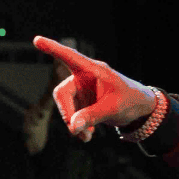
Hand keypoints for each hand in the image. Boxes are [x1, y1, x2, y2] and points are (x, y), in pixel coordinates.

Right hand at [34, 36, 157, 139]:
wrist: (141, 109)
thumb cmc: (131, 100)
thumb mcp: (114, 108)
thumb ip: (92, 116)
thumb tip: (72, 127)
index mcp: (93, 70)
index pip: (70, 57)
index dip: (53, 49)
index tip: (37, 40)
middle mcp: (84, 77)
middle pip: (62, 92)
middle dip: (66, 113)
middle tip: (75, 131)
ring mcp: (82, 90)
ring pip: (66, 106)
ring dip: (73, 123)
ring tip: (87, 138)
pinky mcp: (82, 102)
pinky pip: (72, 115)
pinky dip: (78, 126)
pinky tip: (88, 135)